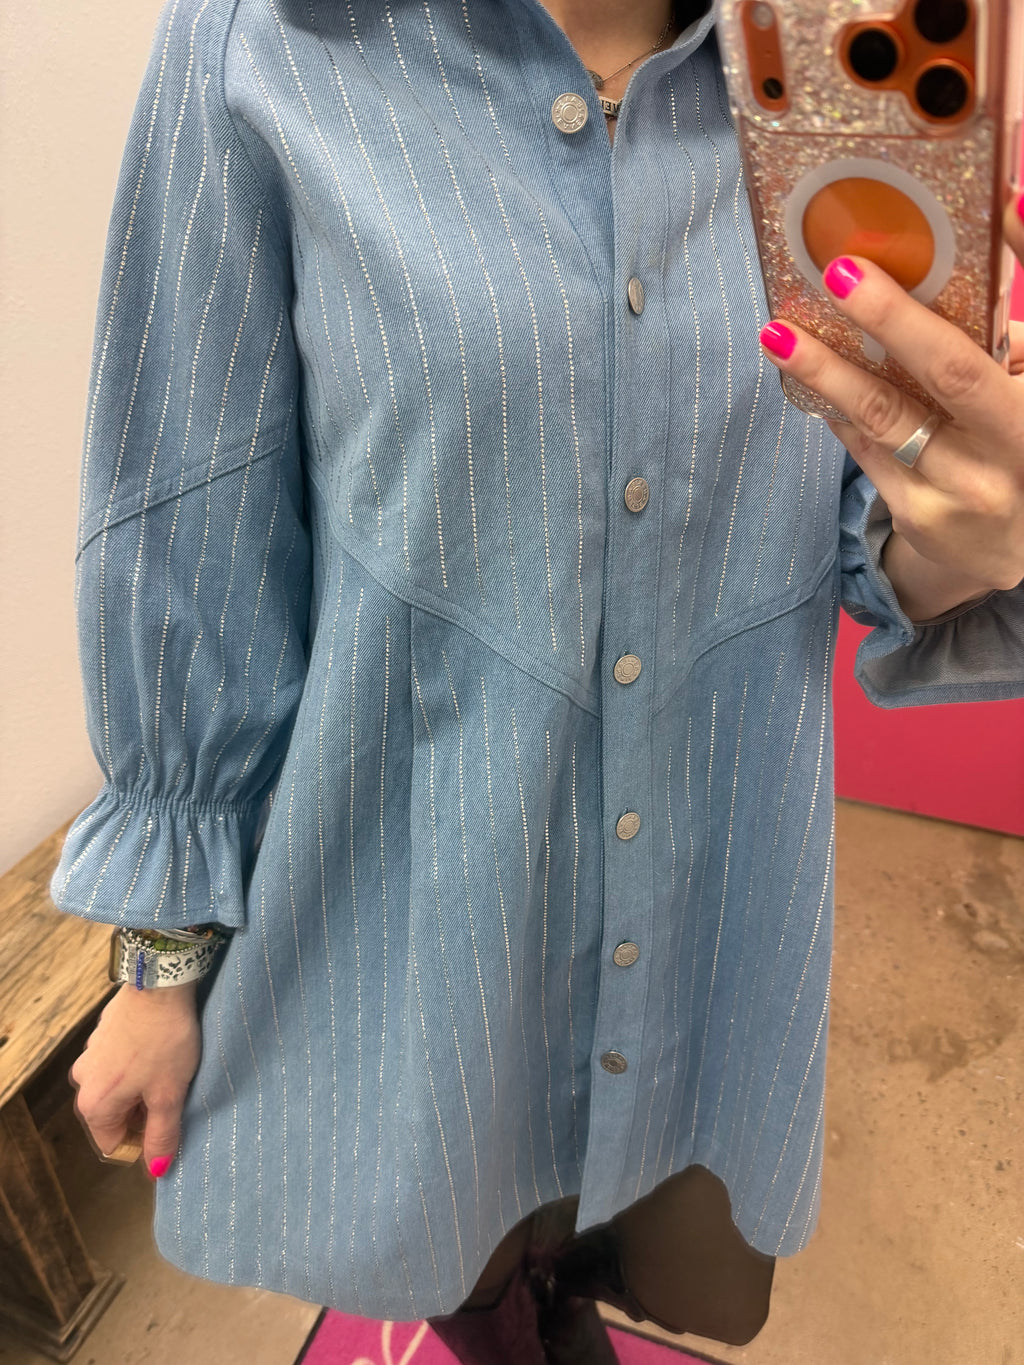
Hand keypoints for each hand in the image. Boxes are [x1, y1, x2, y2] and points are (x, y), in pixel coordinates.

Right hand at [68, 979, 200, 1177]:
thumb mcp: (169, 1094)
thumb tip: (157, 1169)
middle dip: (143, 1112)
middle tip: (172, 1092)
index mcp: (94, 1105)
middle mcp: (83, 1082)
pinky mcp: (102, 1035)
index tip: (168, 1121)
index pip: (114, 1144)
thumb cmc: (165, 1042)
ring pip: (118, 1089)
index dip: (143, 1141)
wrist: (159, 984)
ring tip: (169, 1069)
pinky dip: (137, 1065)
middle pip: (114, 1116)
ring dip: (141, 1087)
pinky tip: (159, 1049)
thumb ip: (162, 1135)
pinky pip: (118, 1064)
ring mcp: (89, 1056)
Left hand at [757, 194, 1023, 612]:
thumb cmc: (1021, 447)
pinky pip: (866, 447)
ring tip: (779, 334)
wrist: (1020, 558)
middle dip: (893, 316)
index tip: (1010, 199)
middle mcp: (1019, 450)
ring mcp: (967, 490)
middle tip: (840, 272)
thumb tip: (977, 252)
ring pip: (887, 416)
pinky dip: (836, 405)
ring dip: (826, 369)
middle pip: (952, 373)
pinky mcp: (921, 515)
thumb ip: (1012, 344)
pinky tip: (805, 374)